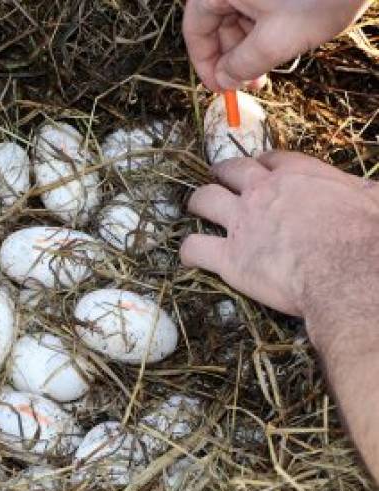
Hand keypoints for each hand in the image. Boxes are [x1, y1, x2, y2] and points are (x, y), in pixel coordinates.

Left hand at [180, 151, 378, 338]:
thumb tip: (367, 194)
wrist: (347, 271)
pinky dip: (189, 251)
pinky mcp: (228, 258)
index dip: (262, 163)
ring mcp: (241, 223)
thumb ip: (361, 193)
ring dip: (197, 202)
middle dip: (223, 173)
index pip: (271, 159)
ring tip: (196, 207)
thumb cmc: (366, 237)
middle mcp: (262, 193)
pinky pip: (194, 248)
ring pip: (204, 199)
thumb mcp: (372, 200)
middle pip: (231, 170)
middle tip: (219, 179)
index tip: (260, 168)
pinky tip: (191, 256)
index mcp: (299, 176)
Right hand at [182, 0, 370, 90]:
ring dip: (248, 47)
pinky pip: (256, 7)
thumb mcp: (275, 41)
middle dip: (231, 57)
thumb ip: (242, 65)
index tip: (218, 87)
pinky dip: (263, 29)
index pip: (195, 29)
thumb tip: (225, 80)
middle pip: (216, 23)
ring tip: (265, 70)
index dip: (204, 63)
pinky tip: (277, 46)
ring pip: (238, 17)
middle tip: (246, 83)